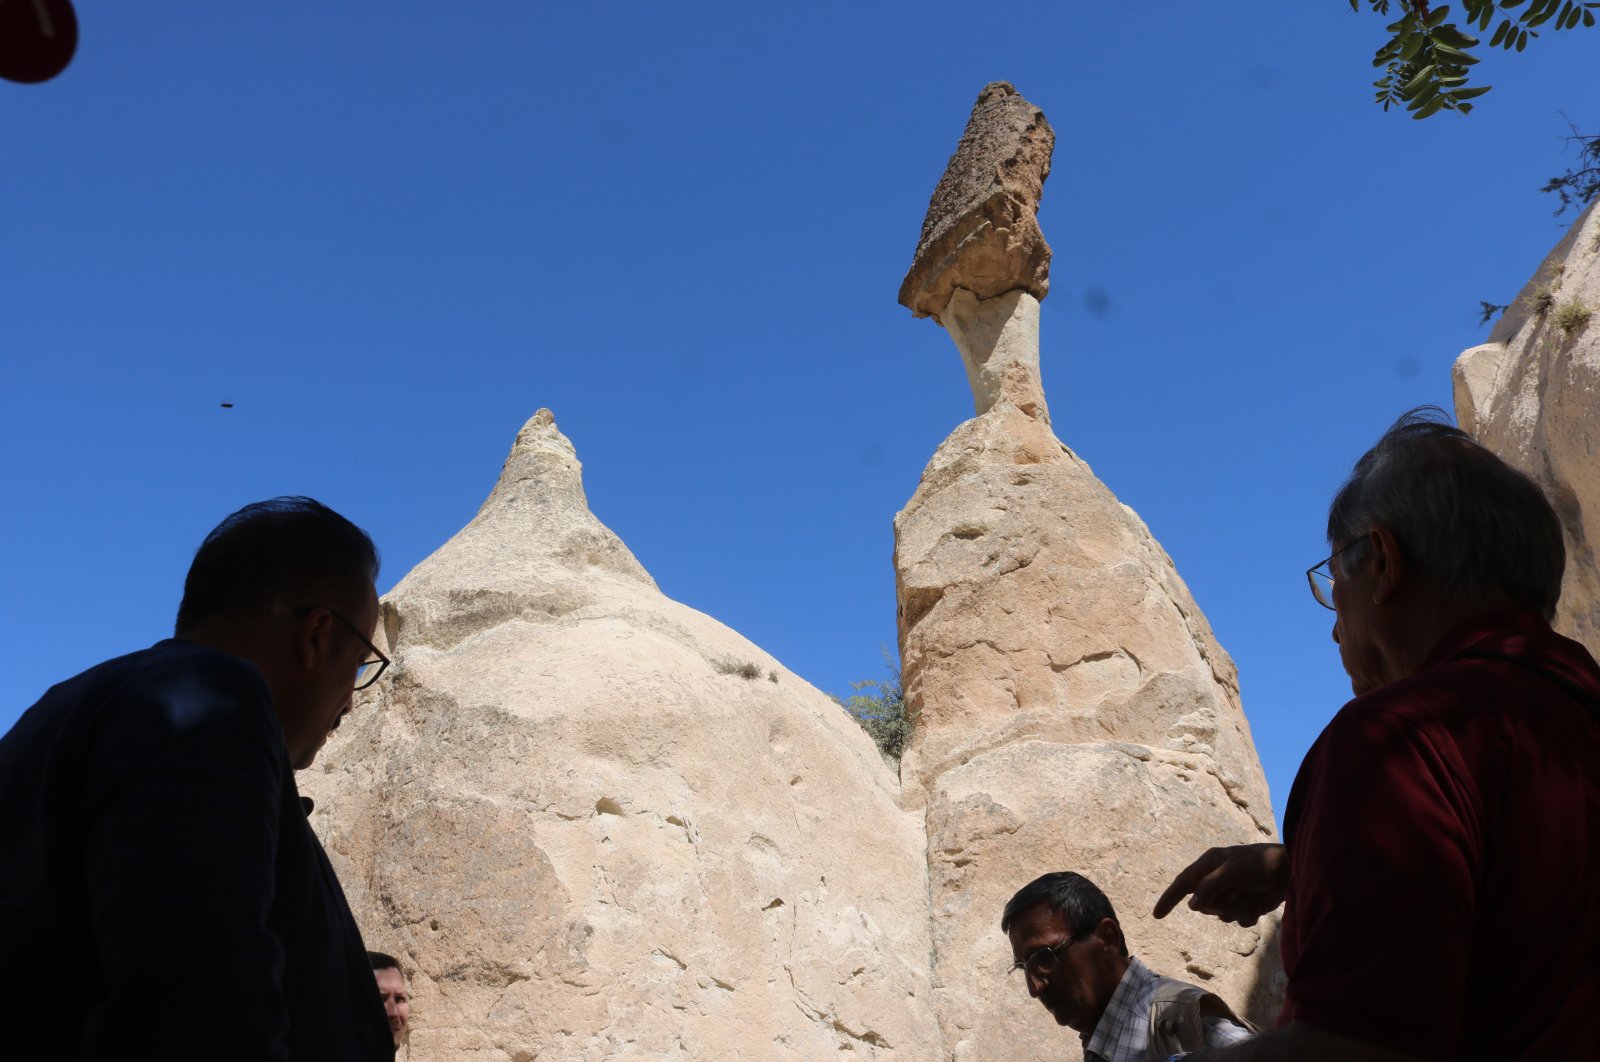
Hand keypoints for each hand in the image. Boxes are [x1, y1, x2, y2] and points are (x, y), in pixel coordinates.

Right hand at [1152, 843, 1287, 926]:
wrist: (1289, 872)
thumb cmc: (1259, 864)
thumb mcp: (1231, 871)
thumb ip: (1209, 887)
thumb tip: (1192, 905)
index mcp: (1209, 865)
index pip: (1182, 884)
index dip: (1169, 899)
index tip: (1157, 915)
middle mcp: (1216, 880)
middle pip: (1203, 905)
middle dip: (1219, 903)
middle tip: (1236, 892)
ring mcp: (1231, 893)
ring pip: (1221, 915)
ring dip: (1236, 909)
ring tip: (1250, 895)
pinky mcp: (1245, 905)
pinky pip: (1238, 920)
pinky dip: (1248, 915)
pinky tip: (1259, 904)